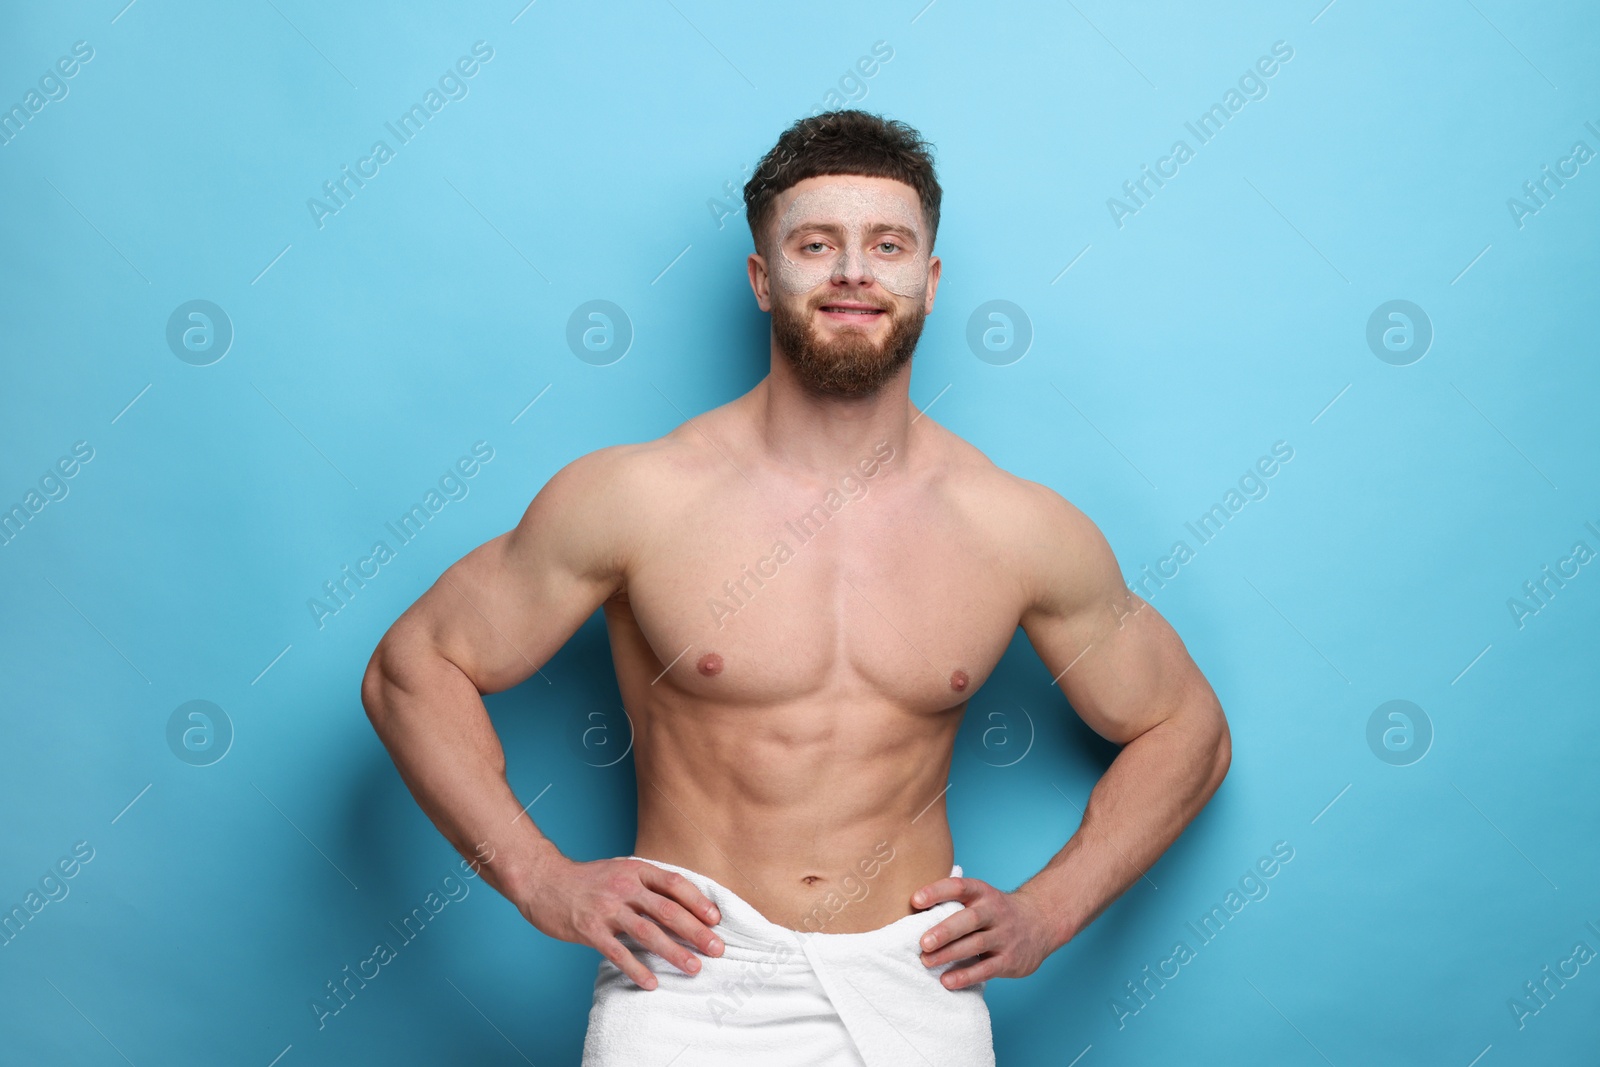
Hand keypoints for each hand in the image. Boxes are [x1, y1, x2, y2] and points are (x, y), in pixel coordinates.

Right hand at [519, 856, 724, 989]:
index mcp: (635, 870)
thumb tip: (681, 903)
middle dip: (696, 931)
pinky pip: (618, 953)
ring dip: (674, 952)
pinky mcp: (590, 929)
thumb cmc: (587, 879)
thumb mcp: (620, 870)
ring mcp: (607, 908)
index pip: (675, 884)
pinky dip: (637, 969)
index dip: (698, 902)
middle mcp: (624, 887)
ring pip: (648, 933)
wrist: (543, 880)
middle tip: (717, 949)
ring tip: (694, 968)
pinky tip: (651, 983)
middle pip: (668, 910)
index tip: (716, 920)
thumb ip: (646, 883)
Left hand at [911, 877, 1055, 989]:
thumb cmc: (995, 911)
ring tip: (927, 961)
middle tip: (922, 942)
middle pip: (969, 919)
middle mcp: (995, 911)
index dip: (937, 891)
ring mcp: (1005, 936)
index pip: (959, 887)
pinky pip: (986, 968)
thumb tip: (910, 909)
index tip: (915, 901)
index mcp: (982, 893)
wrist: (1040, 921)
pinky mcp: (1010, 960)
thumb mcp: (980, 897)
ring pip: (976, 944)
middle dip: (944, 930)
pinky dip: (966, 976)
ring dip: (950, 954)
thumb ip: (953, 902)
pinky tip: (947, 980)